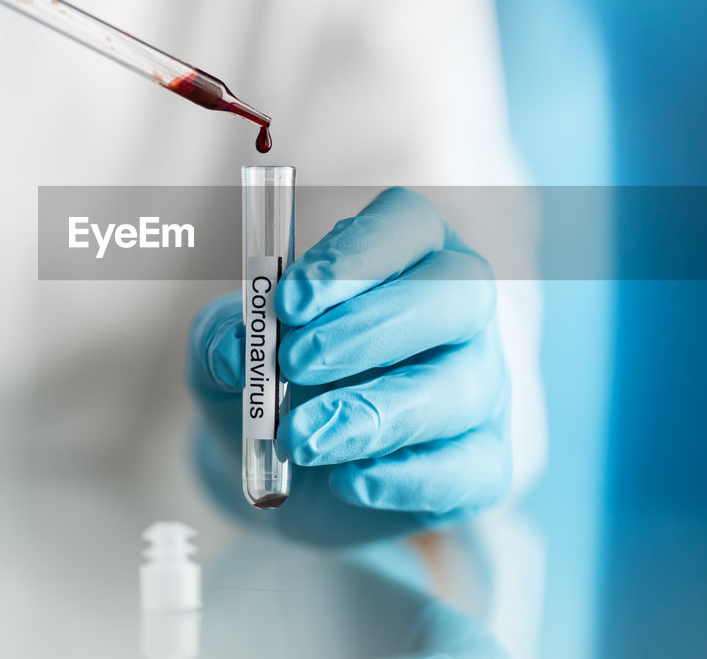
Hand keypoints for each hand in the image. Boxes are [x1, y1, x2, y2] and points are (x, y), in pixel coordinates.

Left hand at [189, 188, 510, 544]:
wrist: (287, 470)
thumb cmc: (271, 381)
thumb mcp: (228, 349)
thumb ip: (223, 336)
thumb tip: (234, 351)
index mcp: (407, 252)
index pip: (407, 226)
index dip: (356, 256)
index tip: (289, 300)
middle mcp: (459, 309)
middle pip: (458, 292)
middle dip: (373, 328)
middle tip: (295, 364)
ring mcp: (481, 386)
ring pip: (461, 387)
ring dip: (374, 413)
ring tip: (300, 439)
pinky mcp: (483, 460)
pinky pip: (470, 467)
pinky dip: (406, 478)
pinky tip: (349, 481)